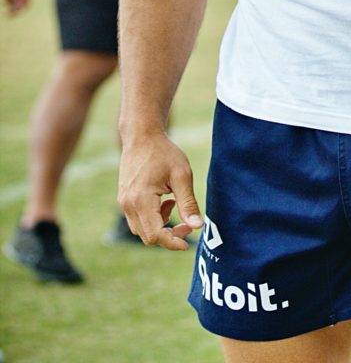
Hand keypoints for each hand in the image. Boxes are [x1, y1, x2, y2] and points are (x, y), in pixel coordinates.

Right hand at [118, 132, 202, 250]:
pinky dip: (153, 218)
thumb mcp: (182, 175)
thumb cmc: (163, 153)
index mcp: (141, 200)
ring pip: (142, 230)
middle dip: (169, 235)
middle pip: (148, 237)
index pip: (155, 235)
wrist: (142, 136)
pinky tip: (165, 200)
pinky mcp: (124, 200)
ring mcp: (124, 203)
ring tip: (174, 203)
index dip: (172, 242)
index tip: (188, 243)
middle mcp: (128, 205)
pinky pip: (138, 220)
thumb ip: (188, 203)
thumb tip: (198, 226)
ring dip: (161, 226)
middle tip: (188, 224)